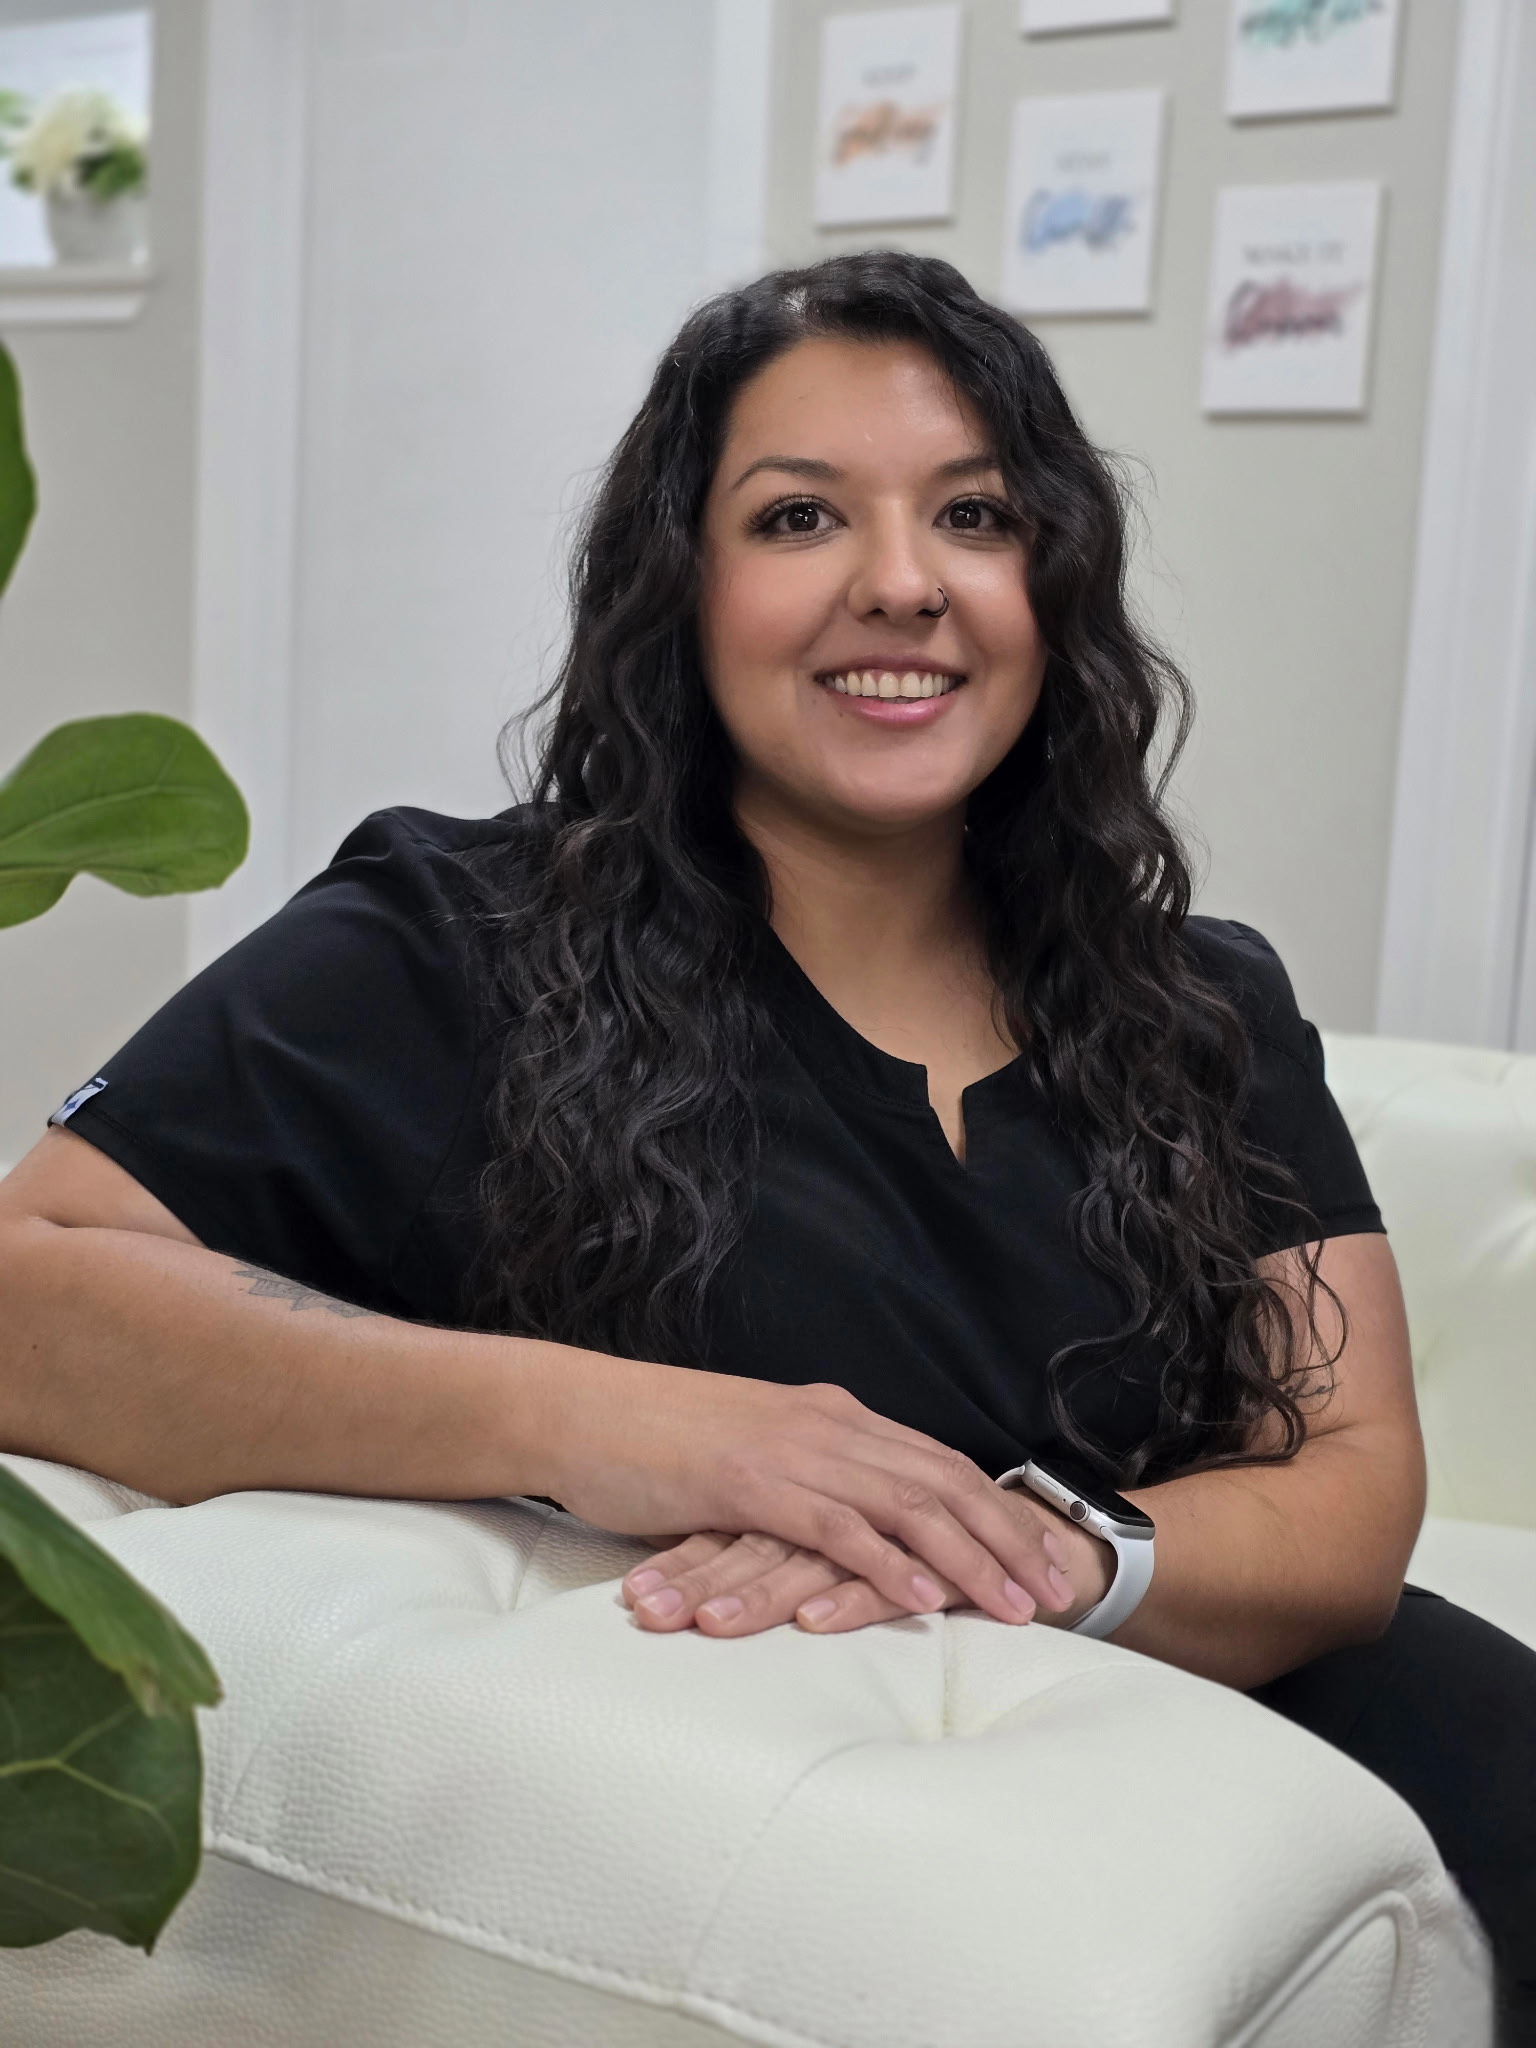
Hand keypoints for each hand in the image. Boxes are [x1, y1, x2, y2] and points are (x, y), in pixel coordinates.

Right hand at [542, 1352, 1077, 1628]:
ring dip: (970, 1557)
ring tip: (1017, 1606)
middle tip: (1057, 1590)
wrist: (578, 1411)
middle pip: (942, 1481)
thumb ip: (802, 1478)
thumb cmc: (654, 1440)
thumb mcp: (749, 1452)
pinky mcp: (749, 1482)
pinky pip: (836, 1525)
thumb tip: (843, 1522)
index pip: (937, 1463)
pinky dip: (887, 1562)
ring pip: (906, 1503)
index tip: (1042, 1555)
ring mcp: (789, 1451)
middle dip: (1007, 1536)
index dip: (997, 1510)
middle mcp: (826, 1425)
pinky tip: (924, 1597)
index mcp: (830, 1416)